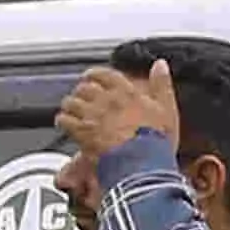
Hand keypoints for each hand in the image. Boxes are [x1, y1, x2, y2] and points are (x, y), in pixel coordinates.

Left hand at [55, 58, 180, 170]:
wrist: (143, 165)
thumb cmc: (156, 141)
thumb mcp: (166, 109)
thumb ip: (162, 84)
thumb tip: (160, 64)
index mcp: (126, 92)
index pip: (104, 74)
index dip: (95, 75)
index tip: (91, 78)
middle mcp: (106, 100)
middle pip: (84, 87)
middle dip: (81, 92)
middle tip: (82, 98)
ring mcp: (92, 116)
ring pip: (71, 102)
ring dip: (70, 106)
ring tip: (72, 111)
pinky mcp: (81, 132)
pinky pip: (64, 120)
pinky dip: (62, 121)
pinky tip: (65, 124)